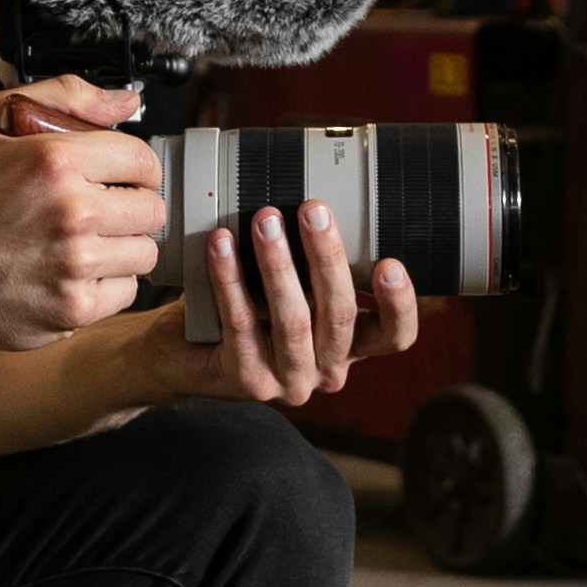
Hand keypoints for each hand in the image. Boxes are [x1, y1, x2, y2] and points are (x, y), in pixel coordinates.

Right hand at [0, 77, 167, 349]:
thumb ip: (65, 97)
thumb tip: (127, 102)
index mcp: (57, 161)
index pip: (144, 160)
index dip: (134, 167)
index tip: (117, 177)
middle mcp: (72, 213)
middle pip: (152, 209)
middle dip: (130, 206)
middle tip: (98, 210)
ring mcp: (75, 266)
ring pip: (145, 252)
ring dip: (122, 246)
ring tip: (85, 241)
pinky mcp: (74, 310)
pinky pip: (126, 292)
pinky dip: (107, 283)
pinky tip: (74, 270)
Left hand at [200, 199, 418, 408]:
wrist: (187, 355)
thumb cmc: (251, 308)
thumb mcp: (295, 287)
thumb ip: (315, 265)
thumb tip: (318, 204)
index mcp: (352, 346)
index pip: (395, 336)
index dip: (399, 305)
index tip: (390, 264)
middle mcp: (328, 370)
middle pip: (340, 315)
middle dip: (327, 257)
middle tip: (313, 211)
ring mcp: (290, 381)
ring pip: (292, 320)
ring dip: (278, 264)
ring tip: (264, 220)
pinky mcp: (249, 381)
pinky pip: (241, 324)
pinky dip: (231, 280)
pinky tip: (221, 246)